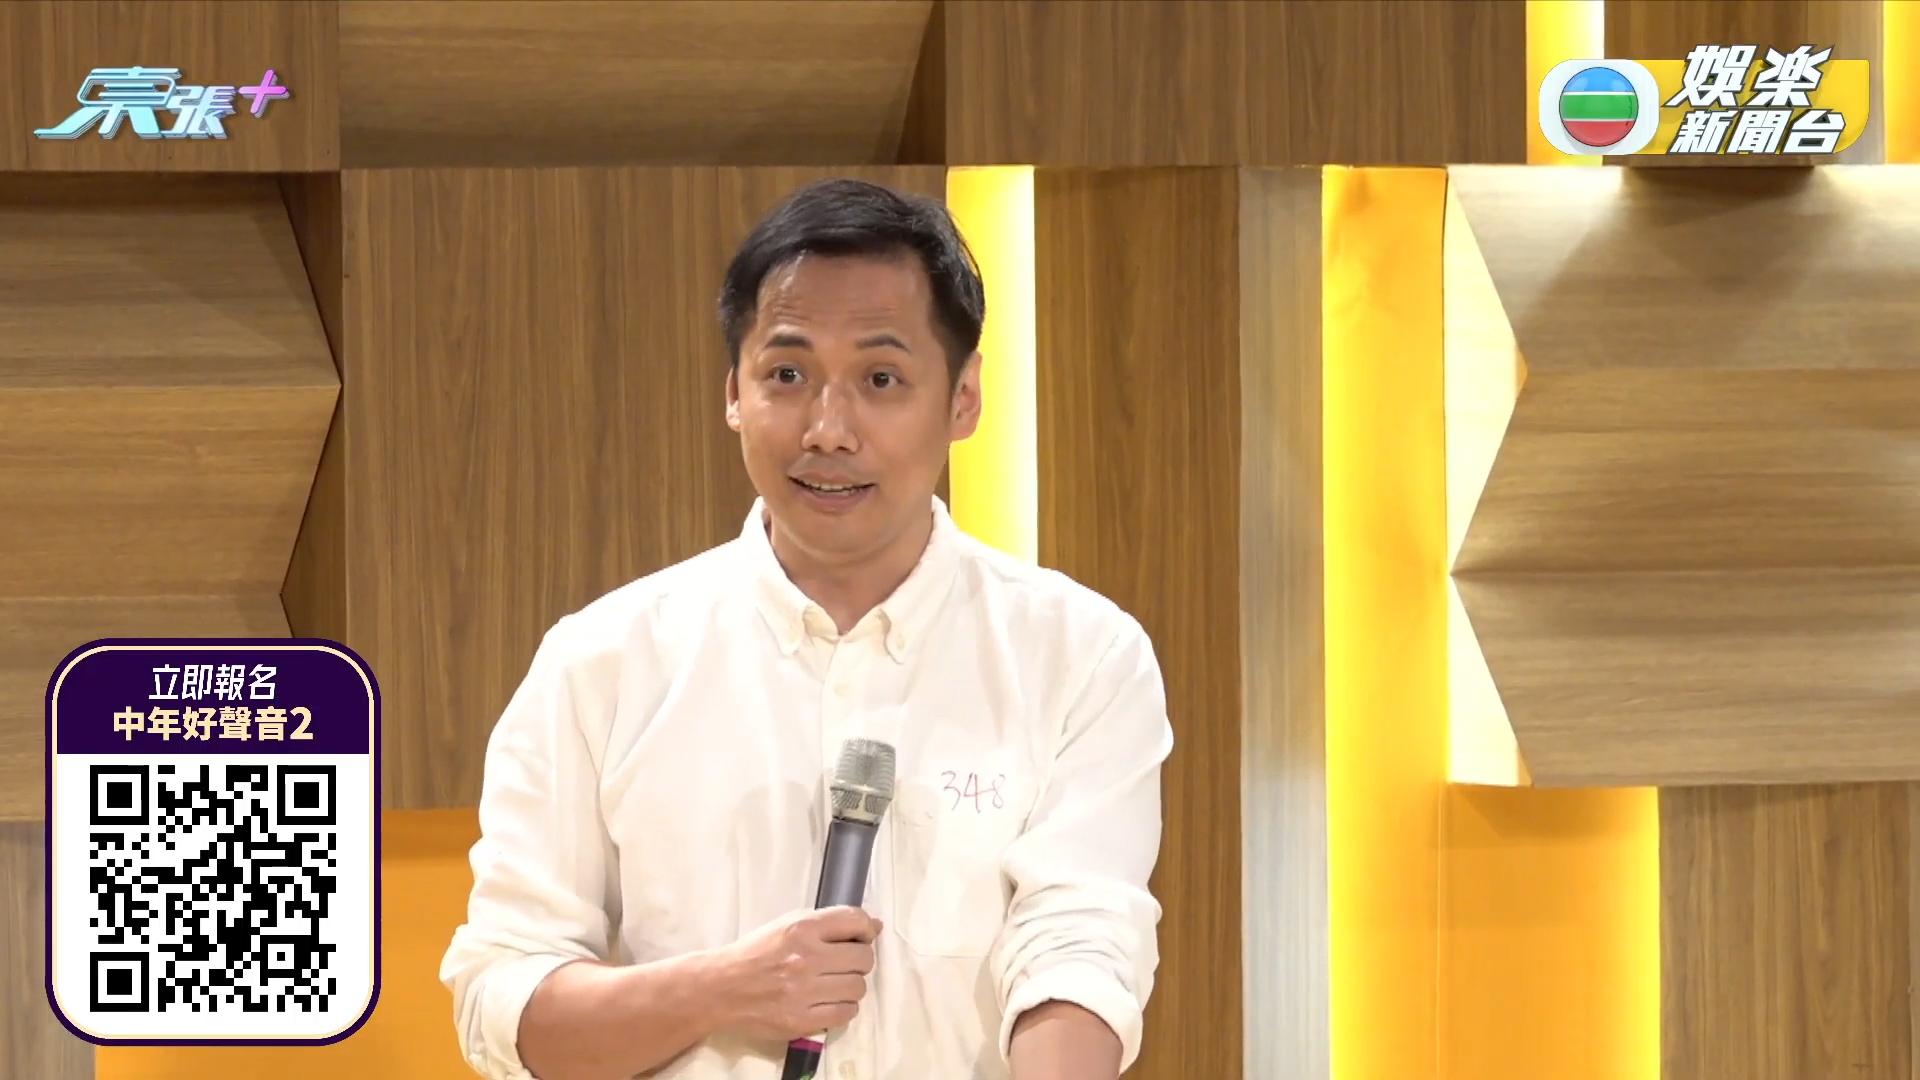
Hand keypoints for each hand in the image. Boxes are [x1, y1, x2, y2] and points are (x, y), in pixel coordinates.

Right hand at [716, 906, 880, 1042]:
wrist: (722, 988)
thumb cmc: (757, 953)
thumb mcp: (788, 924)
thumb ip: (830, 922)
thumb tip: (875, 925)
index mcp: (801, 928)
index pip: (855, 921)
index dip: (866, 929)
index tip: (861, 936)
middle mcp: (806, 958)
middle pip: (863, 958)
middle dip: (860, 959)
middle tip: (845, 963)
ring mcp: (804, 992)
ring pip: (858, 987)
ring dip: (851, 985)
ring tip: (834, 983)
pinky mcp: (801, 1020)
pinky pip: (846, 1013)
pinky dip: (843, 1007)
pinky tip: (829, 1001)